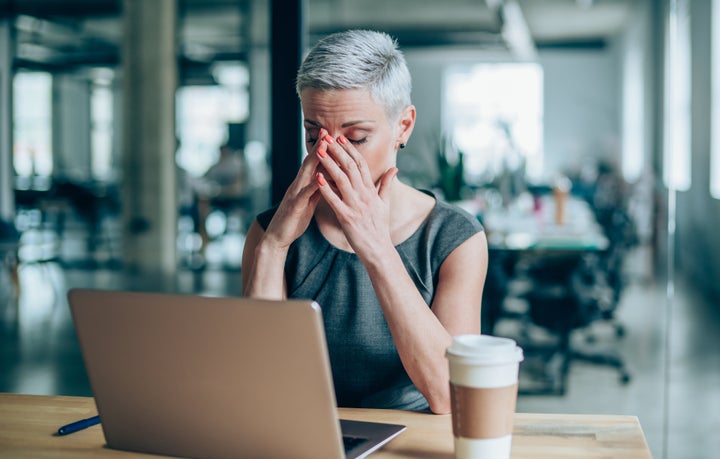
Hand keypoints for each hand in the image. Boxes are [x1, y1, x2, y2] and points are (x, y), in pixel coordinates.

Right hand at [262, 129, 330, 249]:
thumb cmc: (294, 219)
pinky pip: (304, 194)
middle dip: (319, 146)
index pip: (314, 163)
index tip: (332, 135)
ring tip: (324, 146)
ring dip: (315, 159)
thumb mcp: (308, 201)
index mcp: (304, 184)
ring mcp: (295, 194)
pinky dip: (312, 185)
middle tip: (327, 131)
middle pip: (309, 162)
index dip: (323, 149)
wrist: (277, 237)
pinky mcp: (294, 207)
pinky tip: (320, 178)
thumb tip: (328, 178)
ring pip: (305, 173)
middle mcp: (298, 185)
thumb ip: (317, 189)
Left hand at [315, 135, 397, 259]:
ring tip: (318, 151)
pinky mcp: (347, 218)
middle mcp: (364, 195)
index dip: (350, 150)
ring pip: (341, 180)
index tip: (340, 138)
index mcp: (372, 191)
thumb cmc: (380, 227)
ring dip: (329, 164)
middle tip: (326, 138)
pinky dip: (326, 188)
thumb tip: (394, 168)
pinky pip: (334, 200)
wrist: (379, 250)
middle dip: (337, 151)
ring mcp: (356, 206)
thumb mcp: (385, 203)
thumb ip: (387, 184)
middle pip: (350, 167)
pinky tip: (317, 177)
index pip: (360, 164)